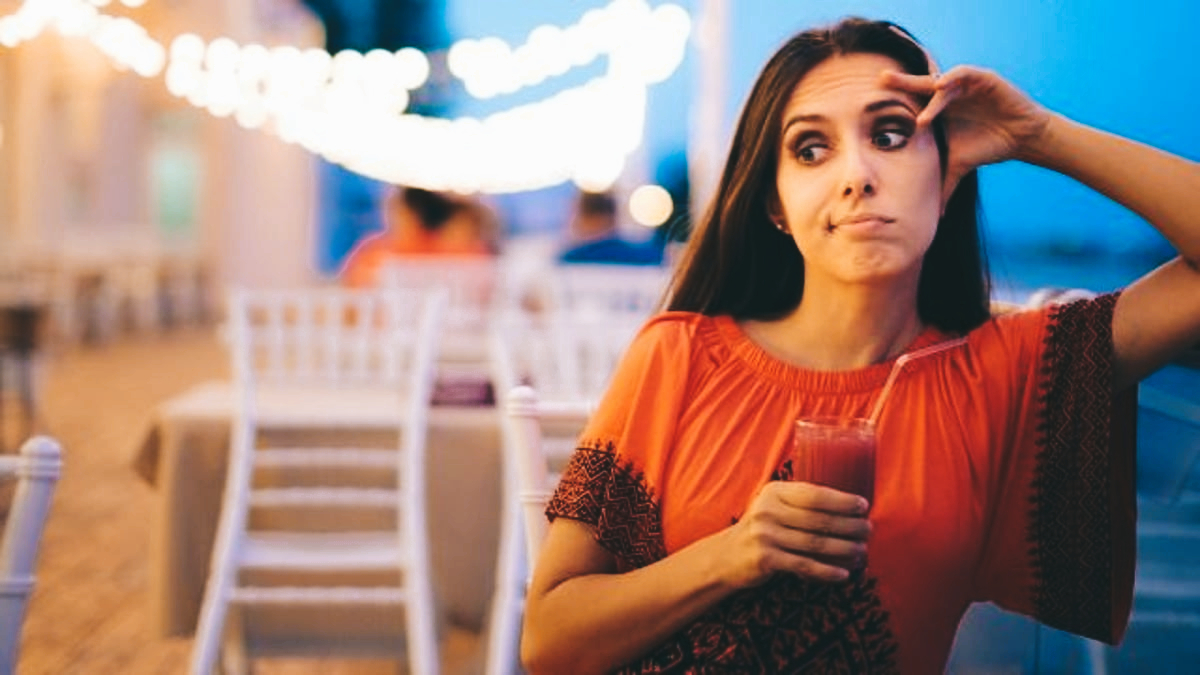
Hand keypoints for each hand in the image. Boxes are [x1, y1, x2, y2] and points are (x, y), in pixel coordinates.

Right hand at [720, 481, 871, 587]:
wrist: (726, 556)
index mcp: (774, 492)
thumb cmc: (762, 530)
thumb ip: (800, 503)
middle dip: (849, 526)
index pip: (814, 494)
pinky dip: (826, 571)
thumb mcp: (774, 507)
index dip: (842, 500)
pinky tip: (844, 575)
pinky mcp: (765, 559)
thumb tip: (849, 507)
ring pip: (815, 543)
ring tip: (862, 553)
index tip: (863, 506)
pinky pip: (804, 565)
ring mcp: (765, 535)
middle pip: (819, 519)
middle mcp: (768, 511)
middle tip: (869, 531)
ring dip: (844, 550)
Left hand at [880, 66, 1054, 202]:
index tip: (870, 100)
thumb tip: (934, 217)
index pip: (912, 100)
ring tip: (922, 117)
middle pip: (920, 84)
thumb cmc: (987, 147)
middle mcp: (949, 93)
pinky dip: (954, 77)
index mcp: (938, 108)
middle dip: (901, 81)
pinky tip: (942, 84)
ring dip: (930, 93)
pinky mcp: (984, 78)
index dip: (895, 97)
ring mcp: (966, 84)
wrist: (1021, 138)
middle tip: (880, 78)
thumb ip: (943, 187)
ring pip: (941, 83)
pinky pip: (966, 73)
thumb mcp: (957, 167)